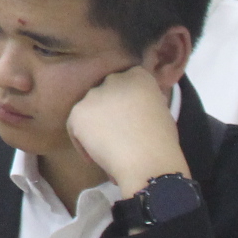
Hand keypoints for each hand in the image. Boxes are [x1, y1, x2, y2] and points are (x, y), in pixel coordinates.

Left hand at [64, 63, 190, 196]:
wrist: (146, 161)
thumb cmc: (162, 143)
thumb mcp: (163, 112)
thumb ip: (148, 101)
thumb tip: (143, 104)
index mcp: (138, 76)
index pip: (128, 79)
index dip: (127, 99)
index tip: (131, 114)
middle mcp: (113, 79)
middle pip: (107, 91)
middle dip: (110, 108)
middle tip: (117, 130)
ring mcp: (93, 95)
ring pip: (90, 109)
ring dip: (96, 123)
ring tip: (106, 145)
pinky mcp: (77, 113)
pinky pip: (75, 127)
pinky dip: (82, 142)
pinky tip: (94, 157)